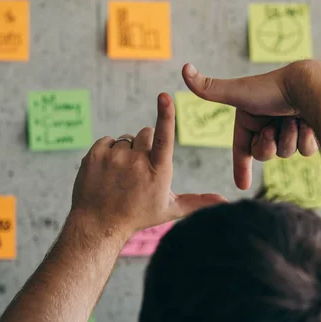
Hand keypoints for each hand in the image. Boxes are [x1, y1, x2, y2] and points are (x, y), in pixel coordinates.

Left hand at [69, 93, 224, 242]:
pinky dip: (108, 151)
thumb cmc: (137, 215)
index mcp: (158, 171)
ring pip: (126, 138)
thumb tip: (226, 204)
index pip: (165, 137)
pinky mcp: (94, 155)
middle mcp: (136, 162)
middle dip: (145, 145)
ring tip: (121, 175)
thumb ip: (198, 201)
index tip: (164, 96)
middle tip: (138, 169)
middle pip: (147, 133)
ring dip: (126, 151)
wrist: (99, 225)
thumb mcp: (170, 209)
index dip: (166, 115)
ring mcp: (114, 158)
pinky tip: (108, 171)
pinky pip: (107, 140)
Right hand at [182, 61, 320, 189]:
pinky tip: (308, 124)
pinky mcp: (311, 129)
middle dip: (269, 145)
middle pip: (265, 154)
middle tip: (273, 130)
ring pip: (287, 153)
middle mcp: (270, 121)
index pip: (242, 148)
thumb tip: (183, 67)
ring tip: (294, 120)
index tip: (242, 186)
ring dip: (289, 139)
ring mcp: (291, 126)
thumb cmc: (272, 89)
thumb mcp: (237, 93)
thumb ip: (209, 88)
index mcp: (251, 117)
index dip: (241, 167)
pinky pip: (306, 149)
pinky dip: (305, 139)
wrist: (311, 85)